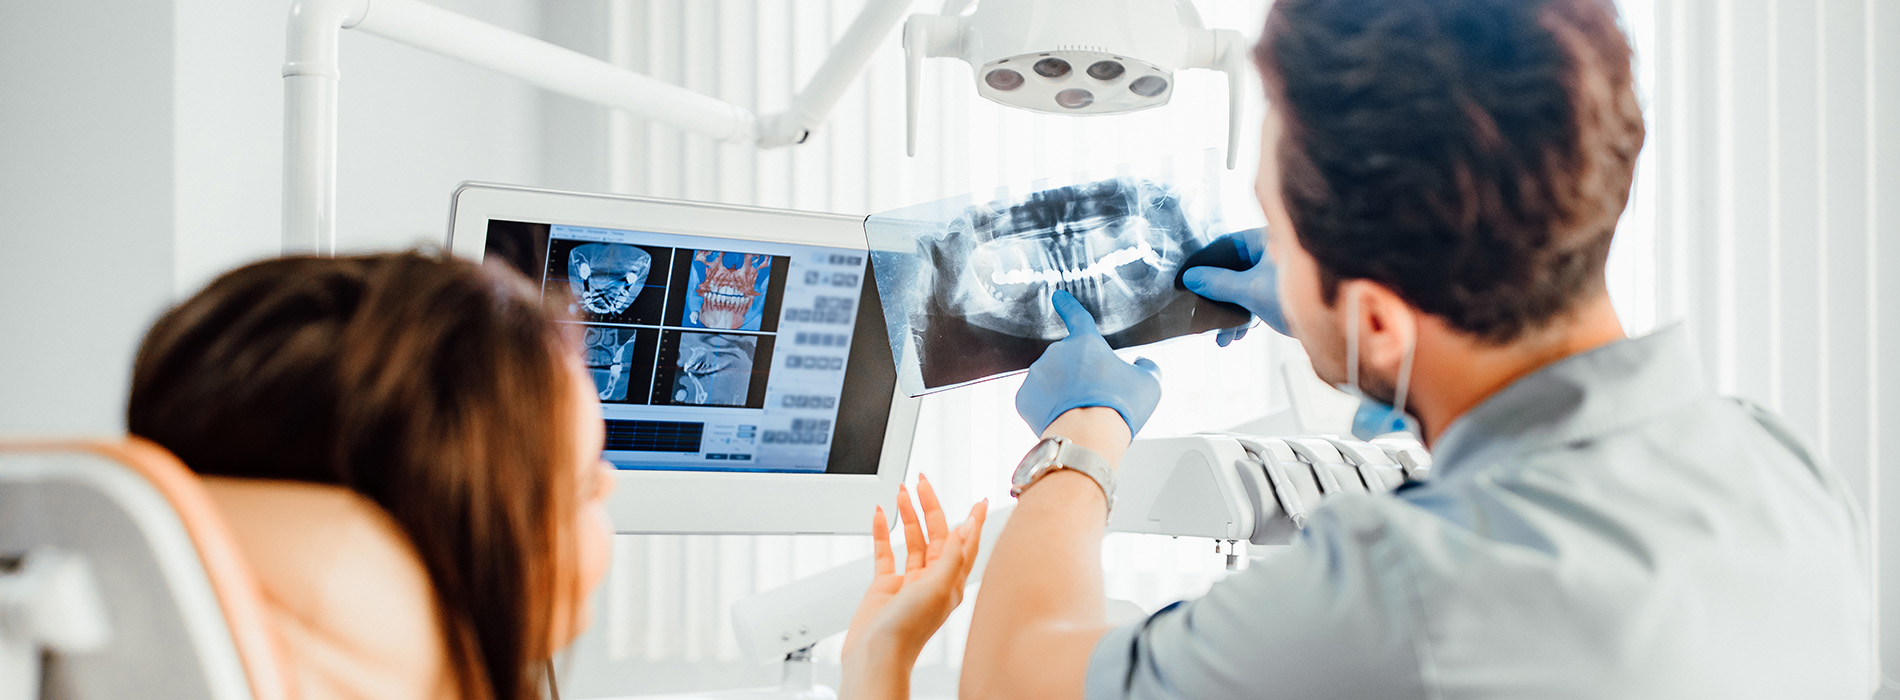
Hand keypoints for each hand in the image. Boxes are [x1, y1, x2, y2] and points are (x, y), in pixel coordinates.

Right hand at [843, 475, 987, 676]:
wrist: (876, 655)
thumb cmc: (908, 630)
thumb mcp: (937, 588)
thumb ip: (952, 556)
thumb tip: (966, 527)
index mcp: (950, 581)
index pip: (966, 543)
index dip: (973, 521)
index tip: (979, 500)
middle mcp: (932, 579)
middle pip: (936, 534)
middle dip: (930, 507)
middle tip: (923, 482)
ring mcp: (908, 582)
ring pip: (912, 540)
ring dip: (907, 516)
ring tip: (902, 493)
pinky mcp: (885, 586)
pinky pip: (885, 553)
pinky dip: (882, 533)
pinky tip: (879, 516)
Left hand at [1015, 290, 1162, 435]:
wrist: (1088, 438)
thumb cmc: (1119, 408)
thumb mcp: (1149, 384)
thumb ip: (1147, 367)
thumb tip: (1142, 364)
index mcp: (1085, 343)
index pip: (1077, 316)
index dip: (1068, 306)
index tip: (1058, 297)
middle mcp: (1056, 352)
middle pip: (1068, 361)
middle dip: (1078, 375)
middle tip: (1095, 399)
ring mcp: (1036, 375)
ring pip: (1050, 380)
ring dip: (1062, 392)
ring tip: (1080, 413)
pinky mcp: (1024, 398)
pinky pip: (1036, 400)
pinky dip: (1047, 408)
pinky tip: (1063, 419)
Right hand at [1182, 228, 1289, 345]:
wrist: (1342, 325)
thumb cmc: (1299, 296)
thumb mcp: (1251, 291)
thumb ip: (1219, 284)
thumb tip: (1191, 278)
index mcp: (1268, 239)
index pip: (1226, 244)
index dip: (1205, 262)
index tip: (1187, 279)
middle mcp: (1275, 251)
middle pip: (1235, 268)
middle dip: (1217, 296)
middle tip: (1202, 313)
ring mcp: (1282, 272)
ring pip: (1246, 287)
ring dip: (1232, 312)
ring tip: (1222, 338)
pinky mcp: (1288, 291)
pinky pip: (1259, 298)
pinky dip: (1248, 315)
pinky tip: (1239, 335)